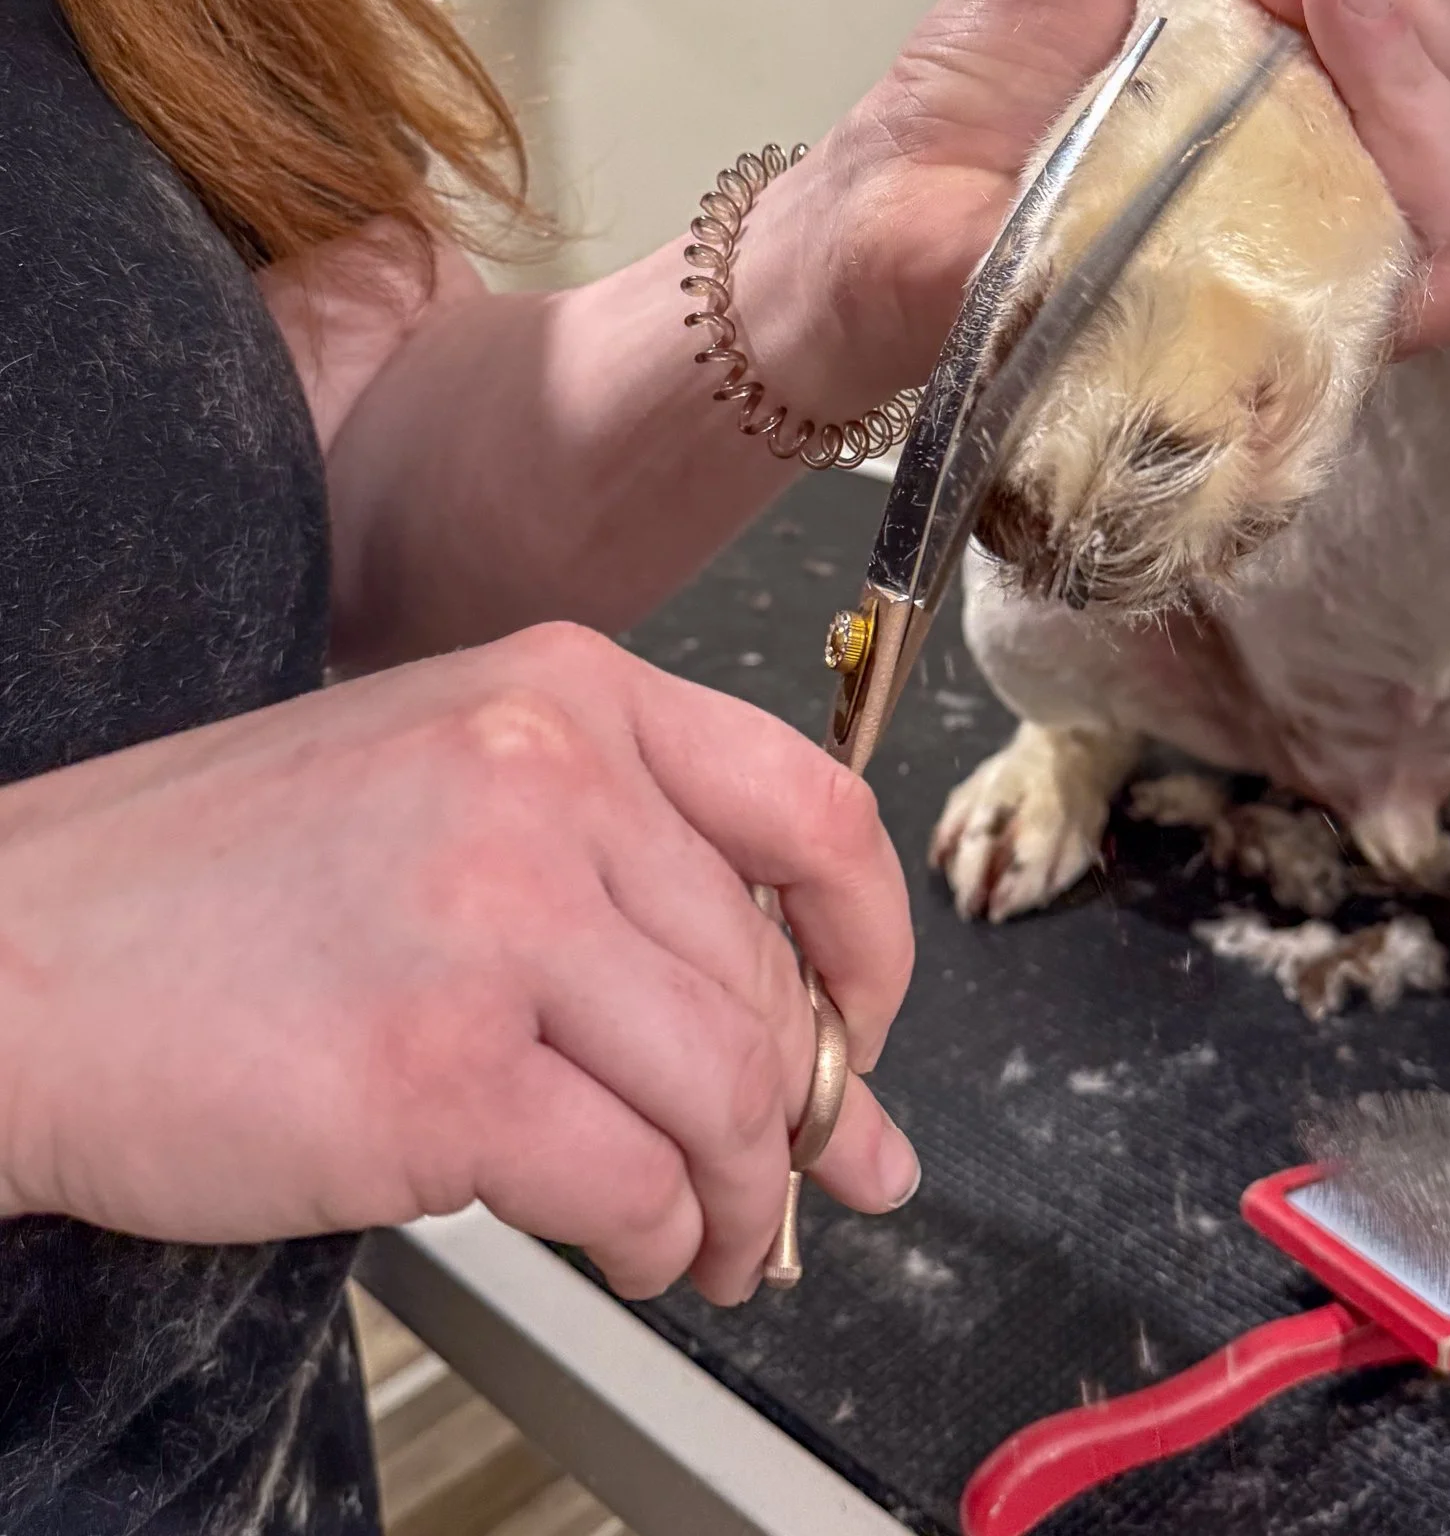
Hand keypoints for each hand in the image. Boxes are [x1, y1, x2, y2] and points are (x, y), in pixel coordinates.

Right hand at [0, 624, 917, 1305]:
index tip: (864, 1023)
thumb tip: (834, 1084)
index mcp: (564, 692)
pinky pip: (637, 1180)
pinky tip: (634, 1251)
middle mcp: (549, 776)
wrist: (2, 964)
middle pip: (766, 976)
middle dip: (800, 1111)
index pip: (811, 807)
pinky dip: (661, 1240)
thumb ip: (642, 922)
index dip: (869, 939)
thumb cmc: (212, 891)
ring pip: (728, 1090)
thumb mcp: (449, 812)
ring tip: (720, 1240)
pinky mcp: (442, 1068)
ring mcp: (497, 915)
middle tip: (791, 1179)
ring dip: (744, 1196)